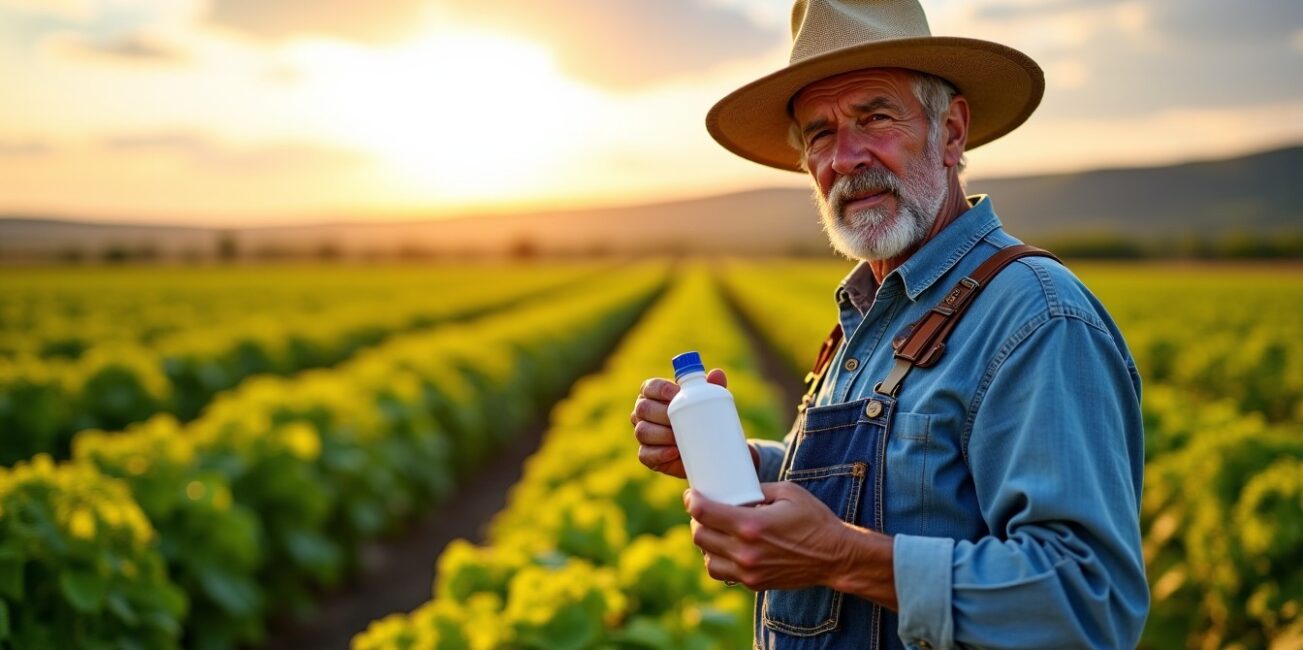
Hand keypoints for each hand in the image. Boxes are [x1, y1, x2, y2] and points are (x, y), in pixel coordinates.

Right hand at [633, 369, 750, 477]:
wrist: (706, 449)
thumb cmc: (702, 416)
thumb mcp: (708, 401)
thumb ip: (712, 386)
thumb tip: (717, 374)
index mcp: (653, 394)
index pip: (649, 386)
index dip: (660, 389)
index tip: (676, 393)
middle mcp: (643, 412)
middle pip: (644, 408)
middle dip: (662, 413)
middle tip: (682, 418)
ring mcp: (643, 433)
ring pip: (643, 431)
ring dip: (661, 434)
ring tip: (680, 437)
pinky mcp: (647, 455)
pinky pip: (645, 454)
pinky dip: (659, 454)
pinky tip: (673, 452)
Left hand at [684, 482, 892, 600]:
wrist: (834, 557)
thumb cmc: (814, 520)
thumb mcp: (787, 492)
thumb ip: (756, 490)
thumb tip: (735, 489)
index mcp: (751, 525)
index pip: (703, 512)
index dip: (692, 500)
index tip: (692, 494)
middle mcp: (745, 551)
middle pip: (699, 535)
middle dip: (696, 520)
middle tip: (704, 510)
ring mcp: (748, 571)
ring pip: (706, 558)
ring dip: (706, 542)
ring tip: (715, 530)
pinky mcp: (753, 583)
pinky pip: (721, 573)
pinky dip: (718, 560)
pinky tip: (727, 548)